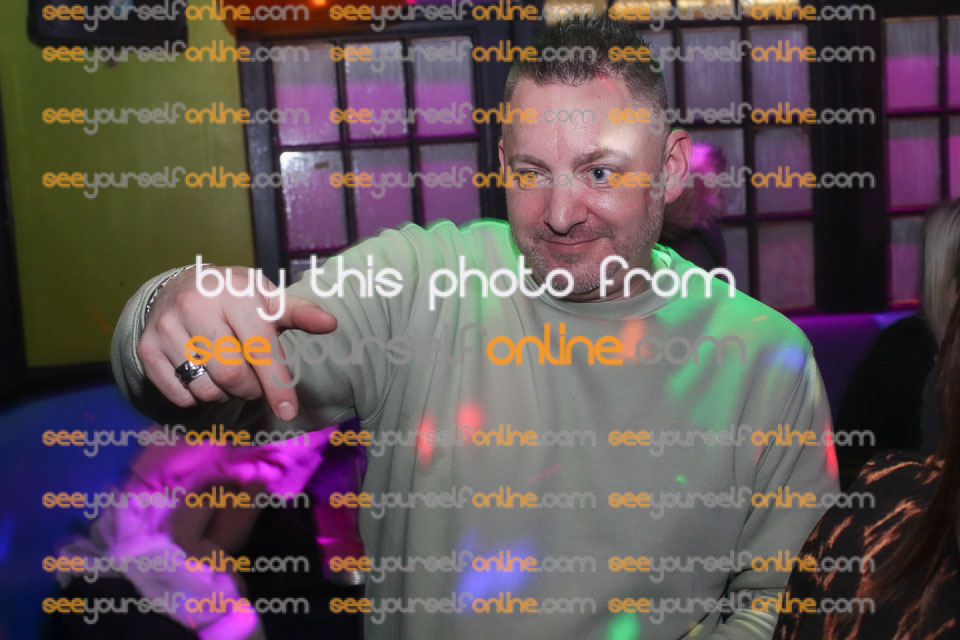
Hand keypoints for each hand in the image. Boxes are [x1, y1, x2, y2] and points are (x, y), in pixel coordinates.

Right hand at [136, 267, 336, 420]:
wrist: (178, 285)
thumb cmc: (235, 297)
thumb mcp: (267, 298)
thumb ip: (299, 312)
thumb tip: (330, 323)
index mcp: (234, 292)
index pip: (261, 347)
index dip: (277, 384)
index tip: (288, 411)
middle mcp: (195, 306)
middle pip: (232, 375)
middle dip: (251, 388)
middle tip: (253, 380)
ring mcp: (166, 327)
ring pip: (206, 389)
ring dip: (225, 394)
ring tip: (227, 372)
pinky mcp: (146, 349)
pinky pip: (180, 396)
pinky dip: (197, 397)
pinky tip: (201, 373)